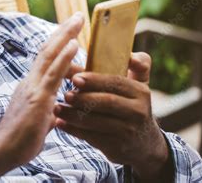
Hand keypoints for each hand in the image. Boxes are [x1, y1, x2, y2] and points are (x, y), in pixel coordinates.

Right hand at [0, 12, 84, 182]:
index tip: (70, 31)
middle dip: (63, 32)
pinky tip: (75, 44)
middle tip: (77, 16)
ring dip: (65, 35)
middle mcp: (30, 81)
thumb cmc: (18, 140)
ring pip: (49, 55)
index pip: (46, 60)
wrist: (2, 151)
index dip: (58, 43)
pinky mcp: (38, 98)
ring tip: (78, 20)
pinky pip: (54, 73)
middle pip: (47, 50)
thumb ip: (47, 113)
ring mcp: (33, 87)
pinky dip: (64, 56)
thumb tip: (55, 114)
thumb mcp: (37, 122)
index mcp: (30, 86)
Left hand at [54, 52, 171, 181]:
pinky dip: (73, 130)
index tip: (75, 78)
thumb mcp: (140, 86)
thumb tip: (130, 54)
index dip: (94, 80)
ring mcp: (128, 131)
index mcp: (140, 92)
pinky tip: (60, 123)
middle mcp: (138, 112)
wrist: (144, 145)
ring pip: (97, 121)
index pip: (116, 82)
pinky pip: (91, 137)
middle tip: (65, 94)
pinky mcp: (117, 147)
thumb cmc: (132, 106)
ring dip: (74, 115)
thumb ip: (139, 66)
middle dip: (83, 98)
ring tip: (57, 108)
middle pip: (107, 102)